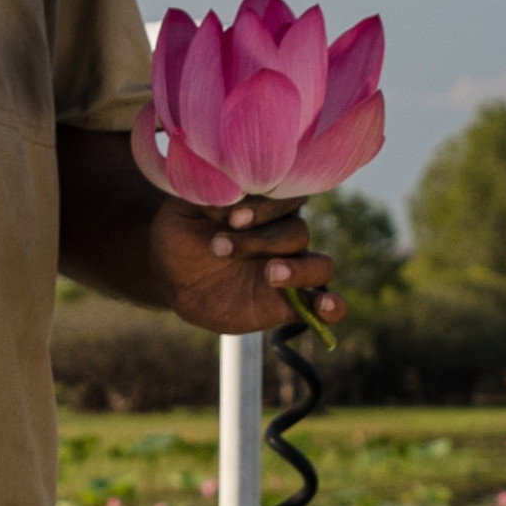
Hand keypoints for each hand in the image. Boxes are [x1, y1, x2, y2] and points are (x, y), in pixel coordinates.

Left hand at [151, 191, 333, 339]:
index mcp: (264, 207)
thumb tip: (231, 199)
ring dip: (299, 270)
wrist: (173, 276)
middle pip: (296, 232)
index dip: (264, 207)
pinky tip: (326, 308)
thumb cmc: (180, 235)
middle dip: (261, 240)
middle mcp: (283, 235)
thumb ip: (205, 198)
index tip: (232, 218)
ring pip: (319, 265)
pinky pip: (323, 304)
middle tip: (221, 247)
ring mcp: (289, 269)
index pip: (286, 197)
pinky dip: (333, 307)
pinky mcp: (288, 303)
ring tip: (270, 275)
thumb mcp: (181, 211)